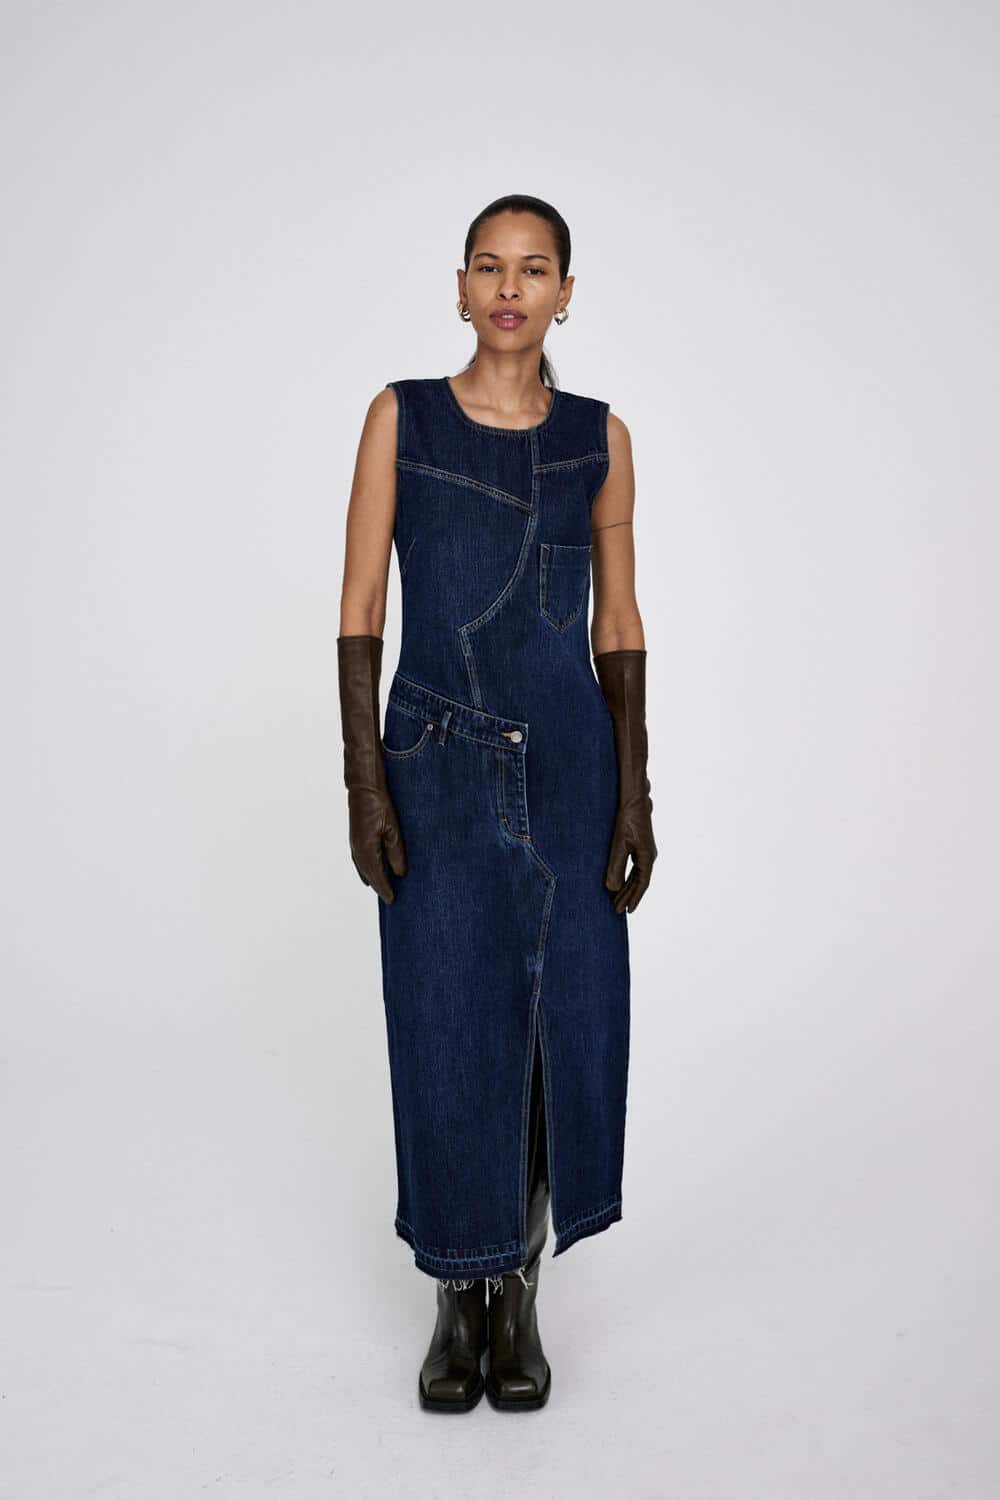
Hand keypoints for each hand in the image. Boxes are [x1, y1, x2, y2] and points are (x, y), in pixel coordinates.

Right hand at [348, 784, 406, 903]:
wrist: (364, 788)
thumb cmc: (380, 805)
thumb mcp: (393, 830)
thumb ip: (396, 853)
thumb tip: (399, 874)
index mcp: (366, 849)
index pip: (377, 876)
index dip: (385, 889)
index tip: (393, 900)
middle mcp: (357, 850)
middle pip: (368, 875)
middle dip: (379, 887)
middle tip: (391, 898)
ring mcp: (354, 844)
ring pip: (363, 868)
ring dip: (372, 879)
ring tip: (383, 889)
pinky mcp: (355, 838)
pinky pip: (360, 860)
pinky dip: (367, 869)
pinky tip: (371, 872)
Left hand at [605, 792, 656, 913]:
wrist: (633, 800)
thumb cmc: (627, 820)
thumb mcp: (619, 844)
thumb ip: (616, 866)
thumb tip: (612, 889)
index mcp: (647, 857)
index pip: (641, 884)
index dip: (634, 898)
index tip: (627, 911)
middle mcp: (649, 856)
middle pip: (640, 882)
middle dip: (628, 896)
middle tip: (617, 910)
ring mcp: (645, 851)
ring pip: (637, 875)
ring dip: (628, 888)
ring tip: (617, 900)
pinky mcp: (640, 846)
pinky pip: (635, 867)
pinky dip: (628, 877)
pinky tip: (620, 882)